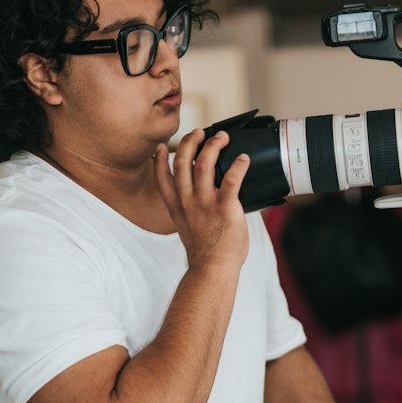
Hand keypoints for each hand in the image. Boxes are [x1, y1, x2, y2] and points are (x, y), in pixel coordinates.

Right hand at [154, 129, 250, 273]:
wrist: (212, 269)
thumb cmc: (205, 253)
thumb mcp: (188, 229)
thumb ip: (191, 212)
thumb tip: (205, 201)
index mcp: (176, 207)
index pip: (161, 177)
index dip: (158, 159)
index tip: (160, 148)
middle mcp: (188, 201)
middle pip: (182, 161)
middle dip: (190, 141)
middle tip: (199, 133)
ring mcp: (205, 203)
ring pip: (205, 163)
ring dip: (213, 145)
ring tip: (221, 137)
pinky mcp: (225, 207)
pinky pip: (232, 179)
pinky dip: (238, 165)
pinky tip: (243, 159)